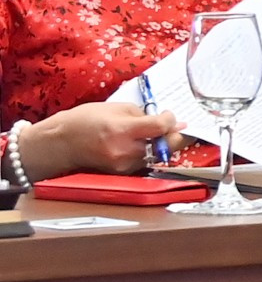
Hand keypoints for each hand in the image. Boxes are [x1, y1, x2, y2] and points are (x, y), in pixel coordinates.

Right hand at [20, 102, 179, 179]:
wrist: (60, 144)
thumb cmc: (85, 120)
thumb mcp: (116, 108)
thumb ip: (144, 115)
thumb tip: (168, 121)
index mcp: (122, 130)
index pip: (160, 127)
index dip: (171, 120)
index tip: (170, 115)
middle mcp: (124, 151)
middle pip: (165, 146)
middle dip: (178, 136)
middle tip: (181, 128)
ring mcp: (123, 165)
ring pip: (157, 156)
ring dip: (164, 145)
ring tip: (161, 134)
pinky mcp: (121, 173)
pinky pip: (145, 162)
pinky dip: (151, 152)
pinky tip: (147, 143)